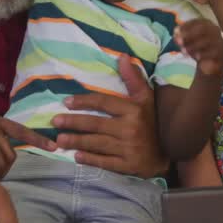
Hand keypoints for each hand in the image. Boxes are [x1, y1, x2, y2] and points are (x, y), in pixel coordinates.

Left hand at [55, 56, 166, 177]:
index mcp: (133, 110)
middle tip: (55, 121)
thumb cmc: (151, 122)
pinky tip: (76, 156)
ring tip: (60, 140)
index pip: (104, 102)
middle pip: (96, 124)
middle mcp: (130, 129)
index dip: (84, 102)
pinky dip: (90, 159)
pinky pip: (105, 162)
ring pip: (97, 143)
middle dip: (73, 122)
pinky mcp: (127, 166)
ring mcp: (128, 149)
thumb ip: (133, 78)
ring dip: (77, 141)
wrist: (166, 154)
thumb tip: (122, 57)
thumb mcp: (146, 98)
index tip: (67, 102)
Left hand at [175, 19, 222, 76]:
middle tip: (178, 42)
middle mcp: (214, 30)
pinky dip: (203, 54)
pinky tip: (195, 57)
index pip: (196, 22)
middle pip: (202, 29)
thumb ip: (180, 36)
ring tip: (184, 51)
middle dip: (188, 35)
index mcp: (206, 24)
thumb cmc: (196, 47)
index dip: (185, 26)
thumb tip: (175, 33)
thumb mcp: (186, 41)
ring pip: (208, 40)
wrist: (209, 63)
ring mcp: (219, 40)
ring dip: (193, 45)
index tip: (175, 32)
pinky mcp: (221, 52)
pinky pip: (213, 51)